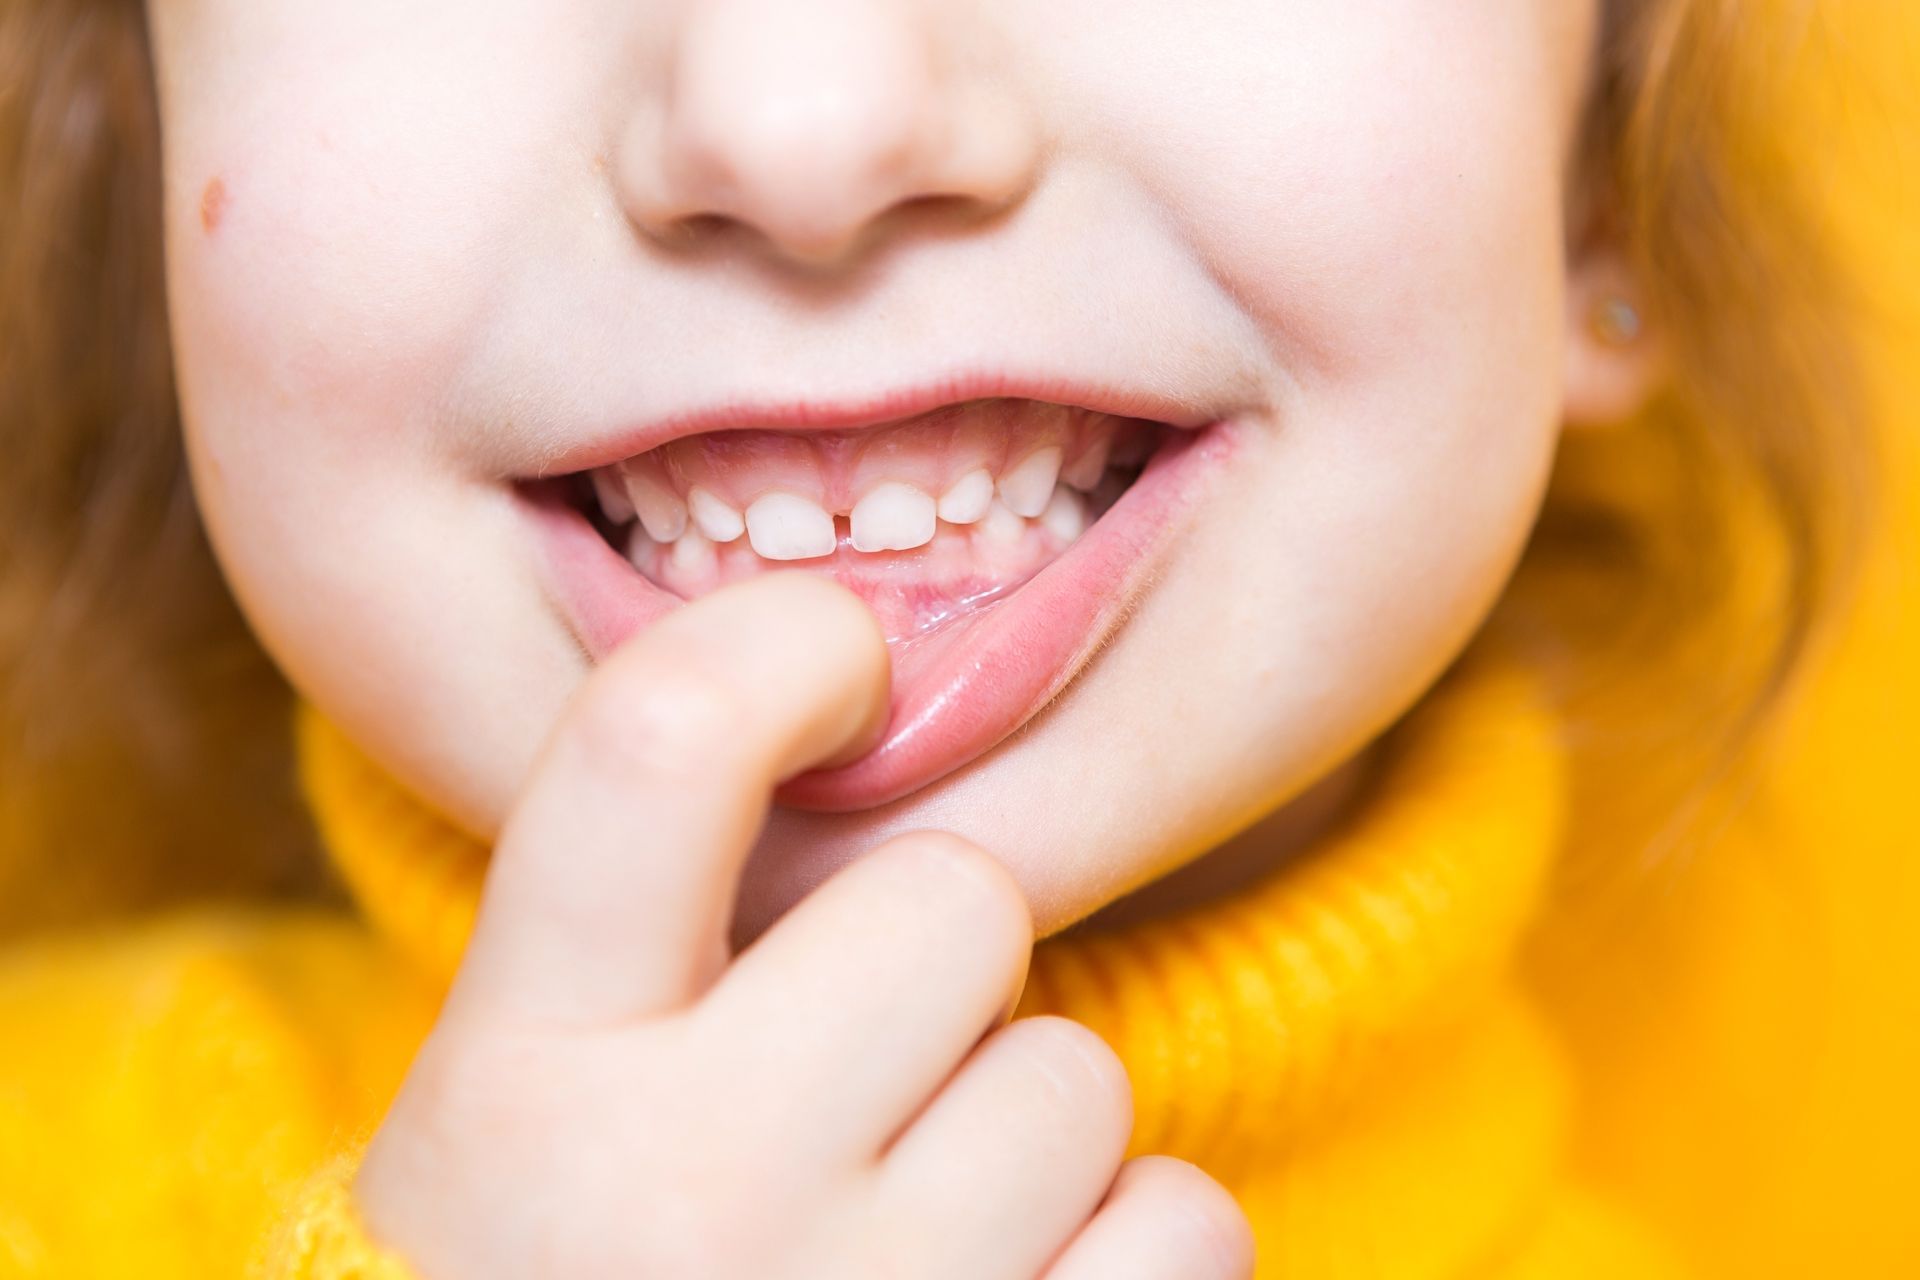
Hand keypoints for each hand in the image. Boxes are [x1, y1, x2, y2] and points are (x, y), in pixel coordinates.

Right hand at [351, 573, 1254, 1278]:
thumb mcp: (508, 1128)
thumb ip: (634, 949)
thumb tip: (860, 733)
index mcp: (518, 1083)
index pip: (659, 742)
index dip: (785, 649)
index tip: (848, 674)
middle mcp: (678, 1191)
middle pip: (952, 899)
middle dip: (936, 974)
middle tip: (851, 1094)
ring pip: (1073, 1076)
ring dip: (1023, 1143)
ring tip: (899, 1247)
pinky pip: (1181, 1225)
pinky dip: (1125, 1256)